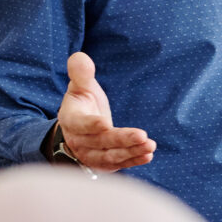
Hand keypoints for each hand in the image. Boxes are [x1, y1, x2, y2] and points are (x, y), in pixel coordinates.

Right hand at [55, 52, 155, 171]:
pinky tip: (148, 155)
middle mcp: (80, 141)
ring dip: (131, 153)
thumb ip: (81, 74)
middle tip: (142, 136)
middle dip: (121, 140)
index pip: (80, 124)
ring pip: (111, 156)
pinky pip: (119, 164)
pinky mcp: (104, 164)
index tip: (105, 123)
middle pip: (101, 143)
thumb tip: (80, 57)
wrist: (78, 131)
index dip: (92, 125)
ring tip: (150, 146)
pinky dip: (133, 161)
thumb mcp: (80, 88)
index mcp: (72, 120)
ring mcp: (91, 155)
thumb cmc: (82, 105)